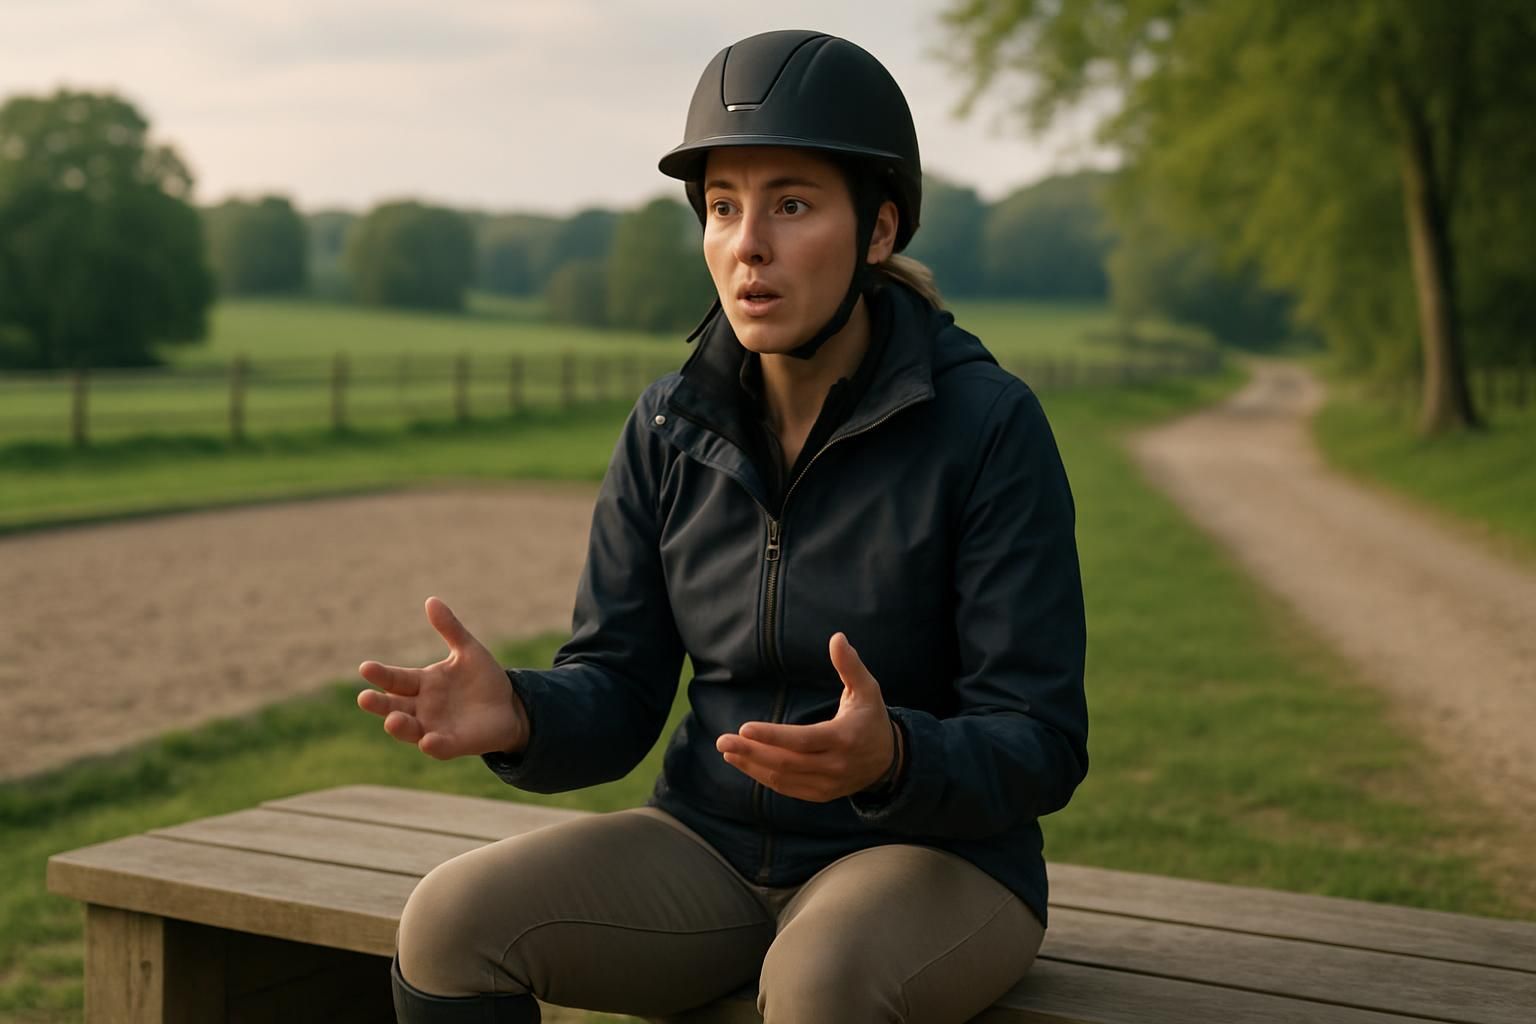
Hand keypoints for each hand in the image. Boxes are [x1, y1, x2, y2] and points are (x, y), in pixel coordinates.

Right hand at [356, 596, 528, 759]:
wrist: (510, 706)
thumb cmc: (483, 679)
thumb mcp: (468, 651)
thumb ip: (450, 629)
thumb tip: (431, 600)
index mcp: (422, 683)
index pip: (395, 679)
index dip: (380, 674)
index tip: (365, 667)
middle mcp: (421, 707)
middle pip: (393, 706)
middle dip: (378, 704)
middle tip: (364, 698)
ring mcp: (434, 727)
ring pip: (409, 729)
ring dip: (399, 726)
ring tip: (391, 720)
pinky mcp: (452, 744)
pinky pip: (438, 747)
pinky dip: (432, 744)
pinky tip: (428, 740)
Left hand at [716, 632, 894, 801]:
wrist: (890, 761)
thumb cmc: (871, 718)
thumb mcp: (867, 689)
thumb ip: (850, 665)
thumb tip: (837, 637)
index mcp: (844, 738)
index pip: (803, 740)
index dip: (773, 736)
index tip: (745, 728)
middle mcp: (835, 765)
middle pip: (786, 762)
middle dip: (751, 752)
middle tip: (722, 740)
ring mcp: (827, 784)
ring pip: (783, 778)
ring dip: (751, 766)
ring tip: (727, 750)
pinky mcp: (820, 794)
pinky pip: (787, 788)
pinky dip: (763, 776)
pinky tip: (744, 762)